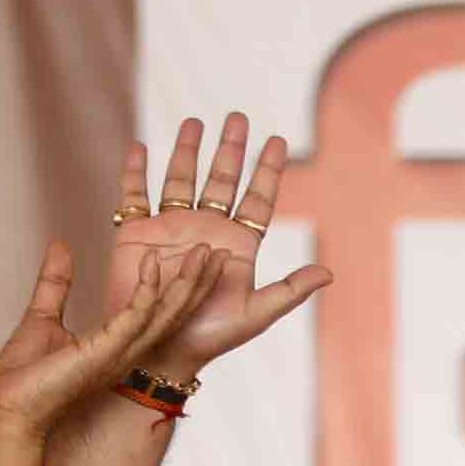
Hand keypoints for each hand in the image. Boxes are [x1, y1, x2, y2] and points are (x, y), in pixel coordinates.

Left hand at [0, 239, 222, 465]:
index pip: (159, 312)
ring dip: (187, 282)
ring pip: (165, 313)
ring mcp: (119, 352)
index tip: (196, 260)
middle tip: (215, 251)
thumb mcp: (43, 316)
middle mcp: (126, 351)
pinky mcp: (104, 351)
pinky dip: (147, 290)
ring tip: (204, 253)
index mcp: (117, 345)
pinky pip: (135, 317)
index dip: (181, 286)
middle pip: (173, 312)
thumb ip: (57, 283)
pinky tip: (153, 264)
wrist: (8, 409)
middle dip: (197, 281)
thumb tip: (61, 247)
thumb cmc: (22, 379)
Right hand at [111, 112, 333, 381]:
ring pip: (181, 179)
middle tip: (238, 116)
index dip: (268, 170)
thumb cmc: (211, 337)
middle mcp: (206, 230)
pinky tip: (140, 147)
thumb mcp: (257, 314)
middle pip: (222, 180)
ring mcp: (172, 228)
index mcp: (238, 245)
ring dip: (187, 150)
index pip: (258, 199)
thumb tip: (329, 272)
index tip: (277, 140)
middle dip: (231, 149)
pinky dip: (136, 171)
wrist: (160, 348)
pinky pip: (134, 196)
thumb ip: (290, 291)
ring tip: (195, 121)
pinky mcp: (136, 233)